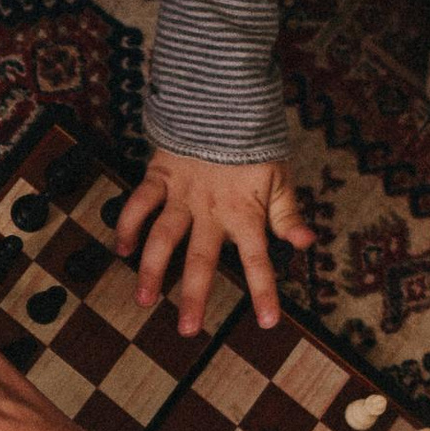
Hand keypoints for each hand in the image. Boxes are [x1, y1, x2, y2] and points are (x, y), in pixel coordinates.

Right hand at [111, 146, 312, 335]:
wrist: (225, 100)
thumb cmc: (254, 145)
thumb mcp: (279, 179)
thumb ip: (289, 215)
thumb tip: (309, 244)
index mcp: (244, 213)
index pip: (257, 259)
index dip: (264, 291)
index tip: (268, 323)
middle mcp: (211, 210)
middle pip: (202, 259)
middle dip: (195, 297)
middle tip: (188, 330)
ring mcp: (182, 194)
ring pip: (163, 237)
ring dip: (152, 269)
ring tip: (144, 300)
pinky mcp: (160, 176)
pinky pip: (139, 203)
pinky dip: (127, 225)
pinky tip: (121, 250)